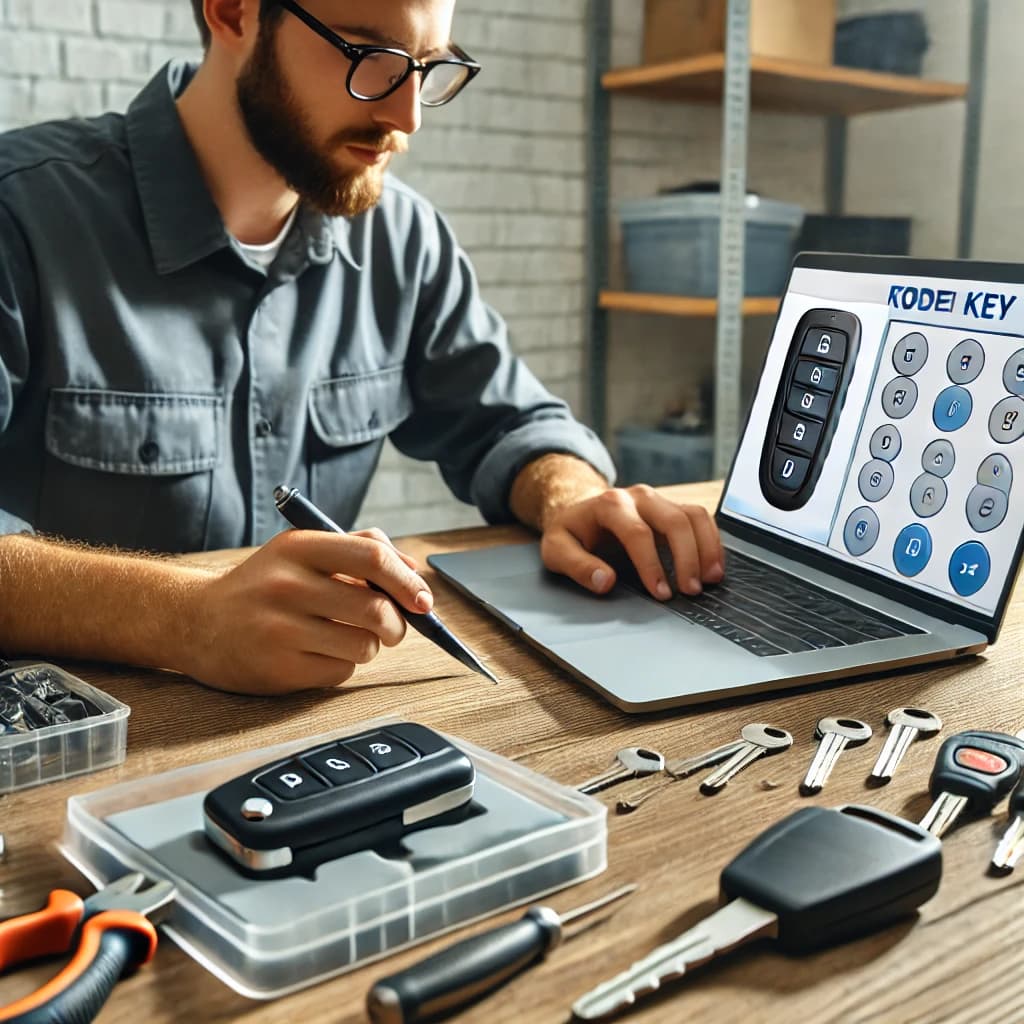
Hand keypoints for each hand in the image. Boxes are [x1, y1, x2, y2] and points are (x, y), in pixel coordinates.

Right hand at [183, 528, 433, 694]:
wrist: (195, 622)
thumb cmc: (264, 585)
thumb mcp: (303, 550)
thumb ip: (360, 548)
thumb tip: (414, 571)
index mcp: (299, 548)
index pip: (372, 557)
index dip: (408, 581)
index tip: (424, 600)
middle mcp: (287, 586)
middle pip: (376, 609)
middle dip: (398, 624)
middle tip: (392, 626)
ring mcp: (280, 630)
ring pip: (364, 646)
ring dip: (370, 646)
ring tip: (347, 636)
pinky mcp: (278, 669)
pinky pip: (341, 671)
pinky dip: (343, 665)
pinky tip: (318, 653)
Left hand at [539, 485, 724, 599]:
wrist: (578, 510)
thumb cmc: (570, 533)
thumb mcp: (556, 550)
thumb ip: (577, 566)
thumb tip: (605, 582)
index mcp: (609, 504)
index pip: (638, 533)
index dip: (652, 565)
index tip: (661, 593)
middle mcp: (638, 497)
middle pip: (673, 520)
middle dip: (686, 557)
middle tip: (690, 590)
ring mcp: (658, 500)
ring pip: (694, 516)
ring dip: (707, 548)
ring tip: (710, 580)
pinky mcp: (672, 508)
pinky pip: (700, 519)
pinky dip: (712, 542)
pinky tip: (714, 567)